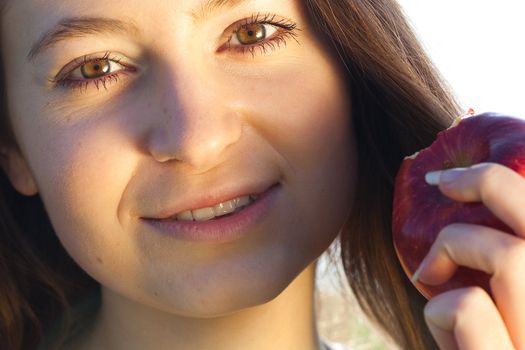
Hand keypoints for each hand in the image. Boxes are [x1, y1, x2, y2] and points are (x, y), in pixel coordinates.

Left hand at [415, 163, 524, 348]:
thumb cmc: (480, 341)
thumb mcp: (505, 310)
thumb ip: (500, 271)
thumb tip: (471, 213)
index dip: (505, 181)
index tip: (458, 176)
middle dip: (485, 180)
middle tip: (438, 180)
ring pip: (510, 254)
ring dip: (454, 250)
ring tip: (430, 274)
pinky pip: (467, 307)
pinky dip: (439, 310)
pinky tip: (442, 330)